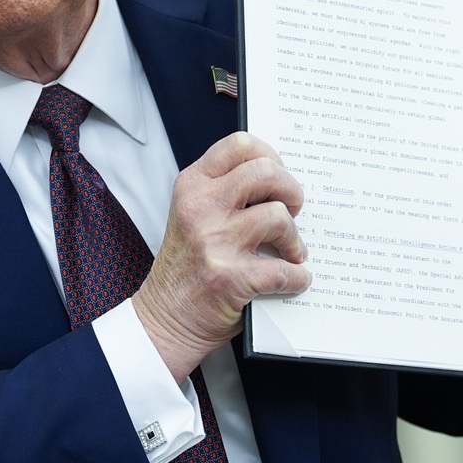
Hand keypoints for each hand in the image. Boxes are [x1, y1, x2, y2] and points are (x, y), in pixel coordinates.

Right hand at [133, 132, 308, 380]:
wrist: (165, 317)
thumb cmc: (186, 265)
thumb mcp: (192, 214)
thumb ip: (224, 193)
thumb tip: (281, 182)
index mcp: (191, 186)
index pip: (240, 145)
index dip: (270, 156)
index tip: (279, 174)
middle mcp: (200, 208)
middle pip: (265, 173)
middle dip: (290, 190)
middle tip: (293, 208)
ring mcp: (214, 242)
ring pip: (279, 217)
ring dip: (294, 239)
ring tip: (291, 251)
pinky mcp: (230, 278)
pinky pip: (284, 269)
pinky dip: (298, 277)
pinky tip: (294, 279)